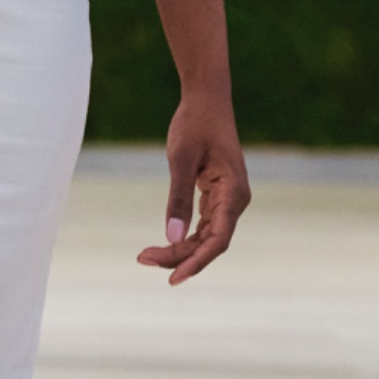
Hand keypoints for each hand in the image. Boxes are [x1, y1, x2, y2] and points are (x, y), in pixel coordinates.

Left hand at [137, 96, 250, 285]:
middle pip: (210, 243)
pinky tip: (162, 245)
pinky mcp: (217, 197)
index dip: (196, 262)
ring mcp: (228, 200)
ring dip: (179, 250)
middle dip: (178, 257)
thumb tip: (172, 237)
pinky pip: (203, 227)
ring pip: (205, 238)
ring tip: (145, 255)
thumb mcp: (181, 159)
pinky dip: (183, 237)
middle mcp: (236, 200)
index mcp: (234, 191)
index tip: (173, 278)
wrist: (206, 100)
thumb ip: (178, 199)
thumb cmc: (195, 124)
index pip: (218, 239)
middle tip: (142, 259)